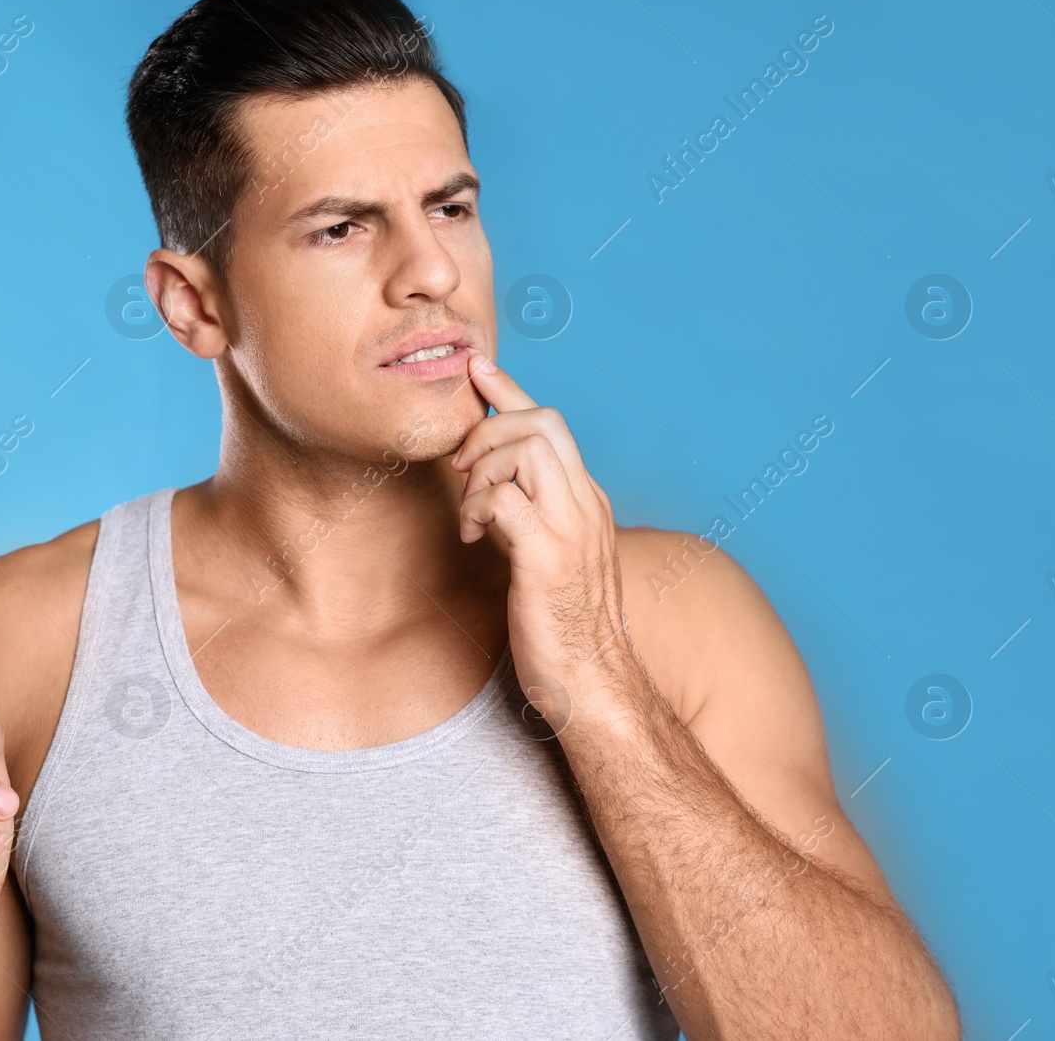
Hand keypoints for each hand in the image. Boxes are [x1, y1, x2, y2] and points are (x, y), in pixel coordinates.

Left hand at [450, 349, 645, 727]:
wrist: (595, 685)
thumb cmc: (567, 629)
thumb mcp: (549, 559)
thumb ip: (530, 519)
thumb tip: (493, 494)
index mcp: (588, 503)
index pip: (553, 426)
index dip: (511, 391)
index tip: (477, 370)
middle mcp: (587, 506)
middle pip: (544, 421)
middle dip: (489, 427)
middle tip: (460, 467)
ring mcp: (572, 531)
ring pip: (529, 449)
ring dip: (483, 468)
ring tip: (469, 511)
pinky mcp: (548, 561)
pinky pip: (506, 502)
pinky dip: (478, 507)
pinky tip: (471, 538)